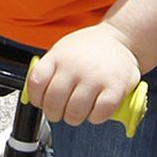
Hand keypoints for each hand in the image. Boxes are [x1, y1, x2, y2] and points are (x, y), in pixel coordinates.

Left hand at [25, 22, 141, 128]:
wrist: (122, 37)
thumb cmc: (90, 48)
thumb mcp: (62, 50)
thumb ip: (49, 70)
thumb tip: (34, 96)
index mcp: (58, 57)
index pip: (36, 83)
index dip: (36, 99)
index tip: (42, 102)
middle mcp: (74, 67)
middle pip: (53, 103)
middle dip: (55, 114)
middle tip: (62, 112)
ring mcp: (94, 77)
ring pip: (74, 113)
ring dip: (75, 118)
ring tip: (80, 111)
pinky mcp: (115, 88)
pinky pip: (98, 115)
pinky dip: (95, 118)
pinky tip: (97, 110)